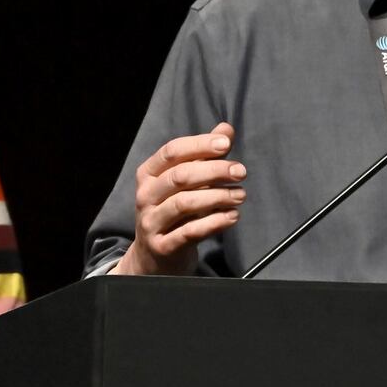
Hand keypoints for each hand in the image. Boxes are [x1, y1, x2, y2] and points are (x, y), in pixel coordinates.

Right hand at [113, 122, 246, 275]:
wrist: (154, 257)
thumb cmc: (174, 213)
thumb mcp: (185, 183)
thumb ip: (204, 156)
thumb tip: (225, 129)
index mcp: (148, 174)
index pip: (172, 151)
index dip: (200, 145)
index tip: (226, 143)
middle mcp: (145, 196)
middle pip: (180, 176)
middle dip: (214, 170)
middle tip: (240, 172)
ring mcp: (151, 222)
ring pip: (184, 203)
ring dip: (218, 197)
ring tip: (240, 195)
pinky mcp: (162, 246)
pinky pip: (190, 232)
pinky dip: (215, 222)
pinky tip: (233, 216)